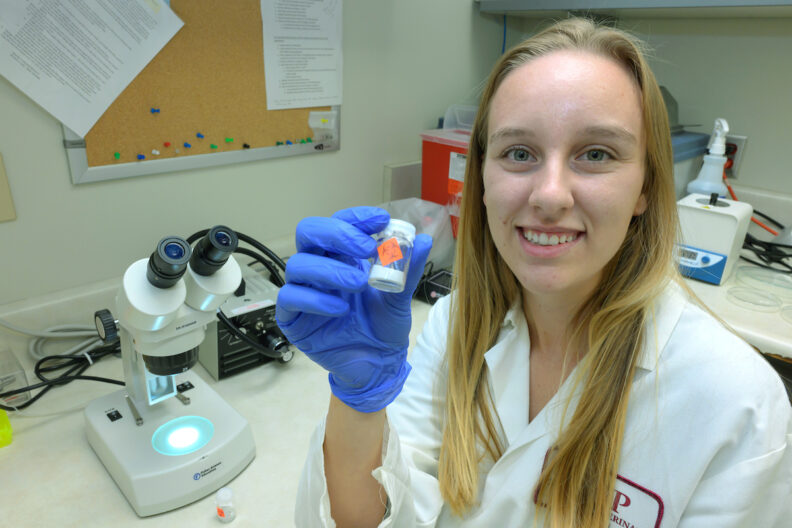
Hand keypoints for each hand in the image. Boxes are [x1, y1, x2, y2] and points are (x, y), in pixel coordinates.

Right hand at [276, 206, 431, 412]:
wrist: (377, 365)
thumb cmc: (383, 327)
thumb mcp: (400, 297)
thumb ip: (406, 269)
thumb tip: (424, 241)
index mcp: (342, 256)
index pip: (339, 223)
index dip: (356, 218)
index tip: (381, 220)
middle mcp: (319, 268)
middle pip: (309, 233)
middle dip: (337, 234)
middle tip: (366, 248)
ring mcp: (303, 291)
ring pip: (297, 264)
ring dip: (331, 270)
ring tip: (360, 283)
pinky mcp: (293, 318)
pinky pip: (291, 298)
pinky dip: (316, 299)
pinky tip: (341, 309)